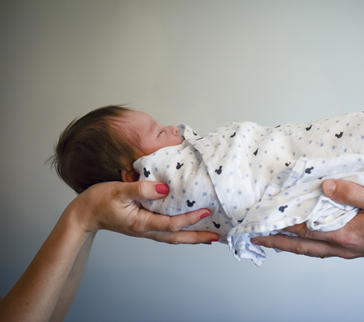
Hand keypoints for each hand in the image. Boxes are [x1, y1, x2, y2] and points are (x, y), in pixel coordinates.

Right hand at [68, 181, 218, 243]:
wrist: (84, 214)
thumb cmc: (98, 201)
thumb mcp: (119, 190)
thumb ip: (141, 188)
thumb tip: (164, 188)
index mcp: (141, 223)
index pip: (171, 224)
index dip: (190, 219)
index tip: (206, 212)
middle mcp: (146, 230)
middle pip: (177, 237)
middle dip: (198, 237)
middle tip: (217, 236)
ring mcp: (145, 230)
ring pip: (173, 237)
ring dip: (191, 237)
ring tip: (209, 236)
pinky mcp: (144, 226)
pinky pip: (167, 232)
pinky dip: (180, 232)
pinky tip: (188, 228)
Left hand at [252, 179, 363, 258]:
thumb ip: (349, 192)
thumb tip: (324, 186)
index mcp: (344, 234)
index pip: (304, 229)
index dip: (282, 223)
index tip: (264, 218)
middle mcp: (340, 247)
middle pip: (299, 246)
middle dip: (276, 240)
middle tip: (255, 237)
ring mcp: (344, 251)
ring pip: (308, 250)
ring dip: (287, 245)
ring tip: (271, 239)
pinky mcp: (349, 250)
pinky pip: (319, 250)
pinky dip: (304, 246)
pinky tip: (300, 241)